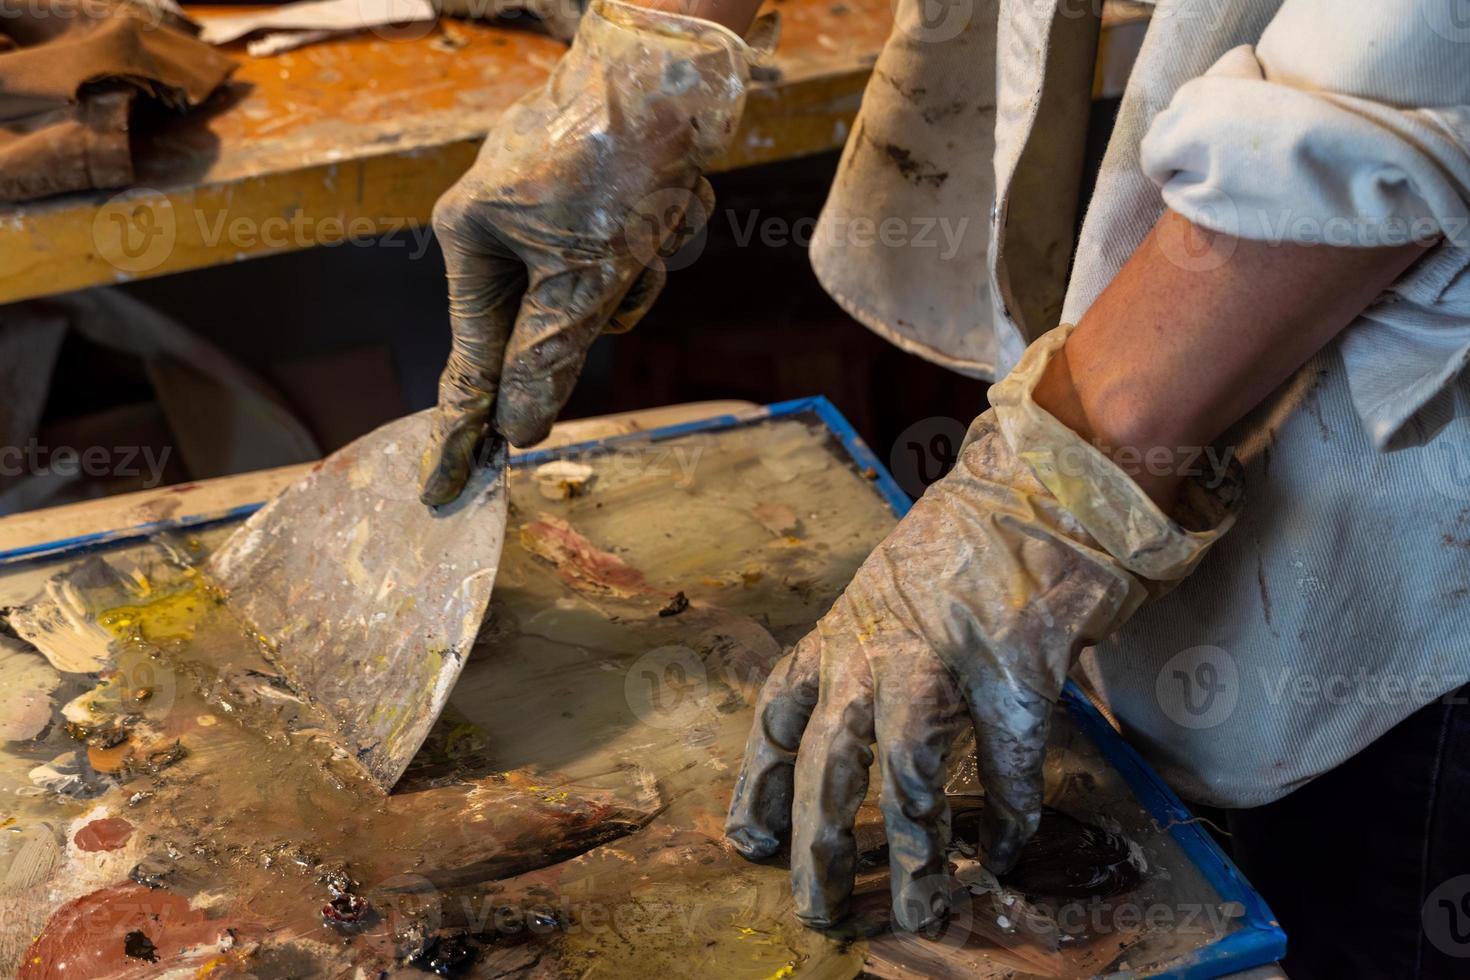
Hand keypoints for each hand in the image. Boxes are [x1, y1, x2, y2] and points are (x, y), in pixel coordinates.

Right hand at [420, 0, 759, 504]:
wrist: (672, 67)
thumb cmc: (611, 162)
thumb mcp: (581, 273)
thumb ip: (547, 356)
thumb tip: (519, 430)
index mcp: (474, 242)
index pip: (470, 362)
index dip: (463, 429)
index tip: (442, 489)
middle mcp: (505, 229)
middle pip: (556, 326)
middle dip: (609, 297)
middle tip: (628, 250)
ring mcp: (555, 213)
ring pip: (606, 295)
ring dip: (645, 269)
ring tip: (658, 213)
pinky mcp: (603, 200)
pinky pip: (634, 255)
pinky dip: (662, 238)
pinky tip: (675, 194)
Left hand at [725, 329, 1239, 930]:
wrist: (1047, 480)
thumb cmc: (969, 539)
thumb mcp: (889, 584)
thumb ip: (866, 645)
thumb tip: (850, 720)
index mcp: (843, 626)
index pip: (780, 710)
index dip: (759, 781)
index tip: (748, 838)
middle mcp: (879, 643)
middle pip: (831, 757)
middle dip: (820, 841)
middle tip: (818, 906)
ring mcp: (947, 653)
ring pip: (911, 769)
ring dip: (915, 848)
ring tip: (920, 905)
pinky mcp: (1016, 664)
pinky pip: (1007, 759)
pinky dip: (1008, 812)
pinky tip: (1008, 848)